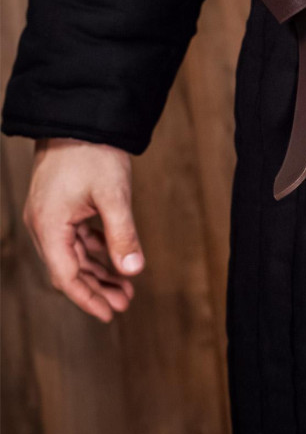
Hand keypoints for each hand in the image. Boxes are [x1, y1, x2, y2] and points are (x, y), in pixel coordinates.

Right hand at [23, 138, 144, 322]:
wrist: (78, 118)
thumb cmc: (93, 153)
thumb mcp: (113, 196)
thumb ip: (122, 235)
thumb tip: (133, 271)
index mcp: (49, 226)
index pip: (66, 276)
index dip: (87, 298)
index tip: (109, 315)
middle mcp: (43, 224)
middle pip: (68, 269)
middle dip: (96, 289)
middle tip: (125, 304)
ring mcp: (50, 215)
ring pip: (73, 255)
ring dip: (97, 271)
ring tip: (124, 288)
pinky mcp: (59, 205)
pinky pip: (75, 238)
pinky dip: (95, 251)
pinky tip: (114, 260)